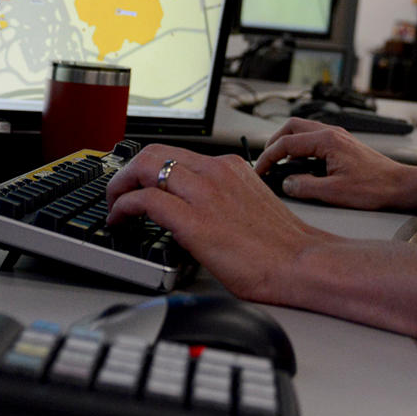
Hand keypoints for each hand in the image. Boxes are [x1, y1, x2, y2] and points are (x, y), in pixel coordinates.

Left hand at [105, 145, 328, 302]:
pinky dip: (124, 206)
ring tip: (115, 205)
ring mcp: (204, 193)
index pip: (175, 152)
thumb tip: (195, 210)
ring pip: (144, 167)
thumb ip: (221, 197)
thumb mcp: (249, 203)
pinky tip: (120, 220)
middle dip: (127, 170)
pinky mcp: (194, 220)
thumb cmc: (282, 245)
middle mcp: (215, 171)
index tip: (137, 180)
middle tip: (118, 190)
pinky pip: (144, 200)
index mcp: (229, 166)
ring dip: (120, 186)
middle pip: (153, 152)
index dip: (147, 165)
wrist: (301, 263)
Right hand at [253, 119, 411, 211]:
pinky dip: (301, 149)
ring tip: (280, 165)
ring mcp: (339, 137)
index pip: (286, 143)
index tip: (259, 172)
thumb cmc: (376, 188)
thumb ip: (304, 187)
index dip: (268, 157)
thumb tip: (286, 184)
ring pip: (304, 131)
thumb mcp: (334, 193)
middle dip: (274, 144)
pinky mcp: (343, 145)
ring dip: (288, 145)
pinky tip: (301, 167)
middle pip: (292, 127)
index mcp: (327, 140)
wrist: (402, 186)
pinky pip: (315, 139)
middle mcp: (332, 133)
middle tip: (266, 163)